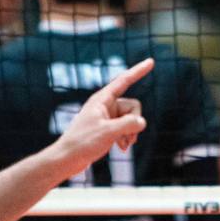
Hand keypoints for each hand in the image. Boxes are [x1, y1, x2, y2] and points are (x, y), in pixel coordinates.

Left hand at [50, 58, 152, 177]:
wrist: (68, 159)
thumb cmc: (83, 142)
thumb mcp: (108, 132)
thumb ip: (129, 124)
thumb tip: (142, 122)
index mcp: (102, 99)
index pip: (124, 81)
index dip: (138, 71)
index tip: (151, 61)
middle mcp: (106, 105)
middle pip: (133, 106)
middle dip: (134, 122)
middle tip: (125, 136)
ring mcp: (108, 117)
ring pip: (132, 119)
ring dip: (131, 133)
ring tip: (122, 145)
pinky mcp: (108, 128)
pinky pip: (127, 128)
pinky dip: (127, 137)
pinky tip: (121, 148)